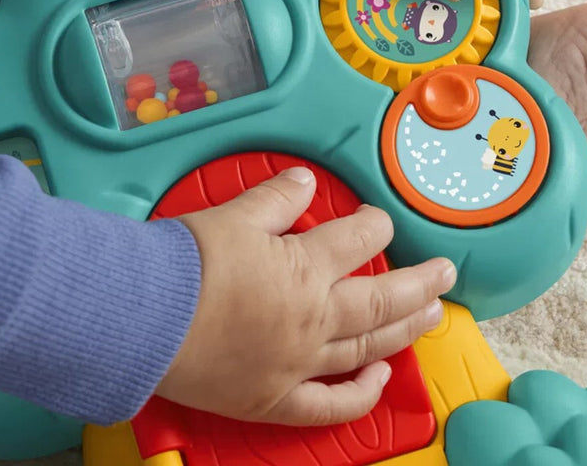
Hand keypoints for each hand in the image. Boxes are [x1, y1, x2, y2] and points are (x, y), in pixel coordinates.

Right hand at [156, 167, 454, 425]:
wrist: (141, 318)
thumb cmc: (184, 265)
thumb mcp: (234, 215)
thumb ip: (276, 199)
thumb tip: (304, 182)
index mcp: (304, 269)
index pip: (357, 241)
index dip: (373, 225)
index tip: (379, 219)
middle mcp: (311, 319)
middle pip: (380, 300)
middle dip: (419, 284)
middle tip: (445, 273)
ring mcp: (297, 362)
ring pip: (366, 346)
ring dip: (405, 331)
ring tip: (432, 317)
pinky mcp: (273, 397)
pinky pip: (329, 403)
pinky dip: (359, 394)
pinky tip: (380, 378)